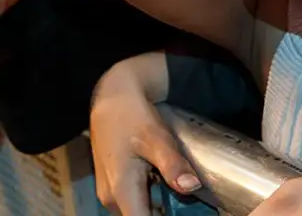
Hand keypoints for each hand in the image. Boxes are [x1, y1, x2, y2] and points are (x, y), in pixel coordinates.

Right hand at [90, 57, 199, 215]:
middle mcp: (112, 198)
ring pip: (138, 212)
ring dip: (158, 208)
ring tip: (177, 193)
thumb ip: (172, 164)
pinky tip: (164, 184)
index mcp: (121, 190)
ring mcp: (110, 193)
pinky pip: (134, 203)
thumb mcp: (156, 138)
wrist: (112, 98)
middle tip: (186, 202)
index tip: (180, 212)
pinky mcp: (113, 187)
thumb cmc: (131, 115)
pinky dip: (151, 199)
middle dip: (165, 212)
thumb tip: (191, 187)